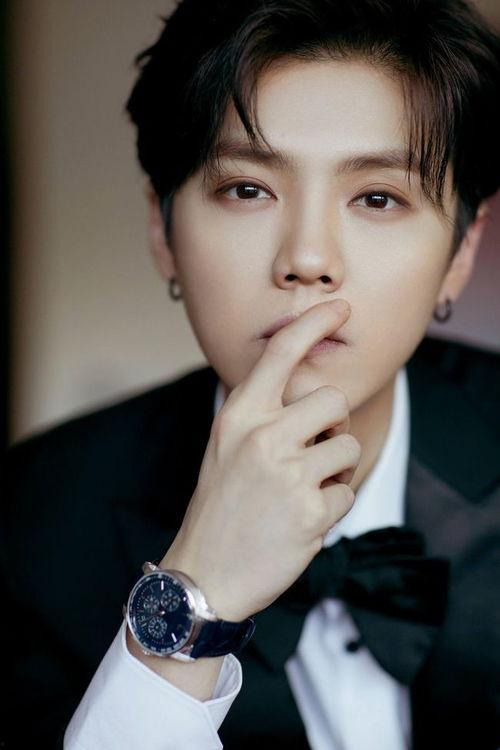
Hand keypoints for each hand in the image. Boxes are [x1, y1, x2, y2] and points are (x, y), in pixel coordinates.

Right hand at [161, 299, 360, 620]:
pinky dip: (333, 506)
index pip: (280, 353)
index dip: (314, 323)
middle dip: (332, 426)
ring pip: (347, 446)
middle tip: (313, 450)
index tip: (341, 308)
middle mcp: (262, 436)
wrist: (205, 576)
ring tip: (304, 490)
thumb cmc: (219, 508)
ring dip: (335, 470)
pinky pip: (348, 492)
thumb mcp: (225, 447)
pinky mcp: (311, 511)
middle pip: (332, 399)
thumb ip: (261, 415)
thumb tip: (307, 389)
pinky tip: (302, 519)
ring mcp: (288, 473)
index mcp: (239, 415)